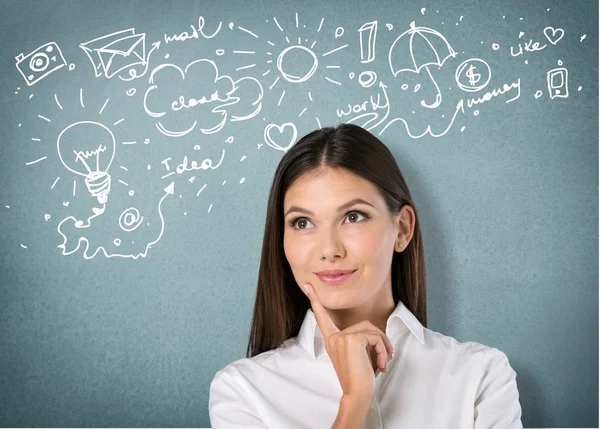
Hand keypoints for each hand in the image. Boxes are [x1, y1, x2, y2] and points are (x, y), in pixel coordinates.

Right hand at [301, 282, 394, 401]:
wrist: (357, 394)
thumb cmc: (360, 378)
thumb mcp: (358, 355)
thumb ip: (360, 340)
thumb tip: (377, 335)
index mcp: (332, 340)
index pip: (322, 317)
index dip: (315, 300)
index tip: (307, 285)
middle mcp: (334, 337)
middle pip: (364, 325)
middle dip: (380, 339)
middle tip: (386, 356)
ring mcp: (341, 337)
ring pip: (371, 330)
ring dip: (383, 346)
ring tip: (383, 362)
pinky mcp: (351, 339)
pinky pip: (375, 337)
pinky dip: (383, 350)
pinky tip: (380, 364)